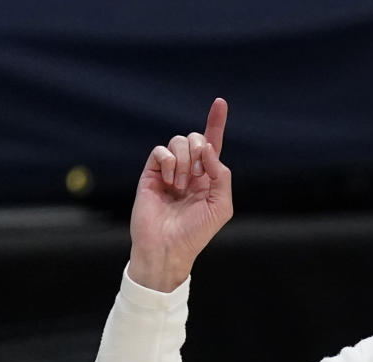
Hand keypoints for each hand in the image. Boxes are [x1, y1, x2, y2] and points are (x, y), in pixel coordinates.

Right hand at [127, 97, 232, 292]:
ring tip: (181, 187)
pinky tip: (170, 182)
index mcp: (208, 179)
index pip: (212, 145)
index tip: (220, 102)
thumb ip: (221, 175)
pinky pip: (160, 151)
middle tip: (197, 176)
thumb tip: (207, 148)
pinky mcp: (151, 173)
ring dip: (184, 162)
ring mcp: (169, 171)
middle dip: (199, 151)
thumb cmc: (196, 233)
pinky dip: (168, 163)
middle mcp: (189, 171)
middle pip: (196, 138)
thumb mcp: (221, 207)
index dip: (216, 123)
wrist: (168, 248)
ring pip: (178, 142)